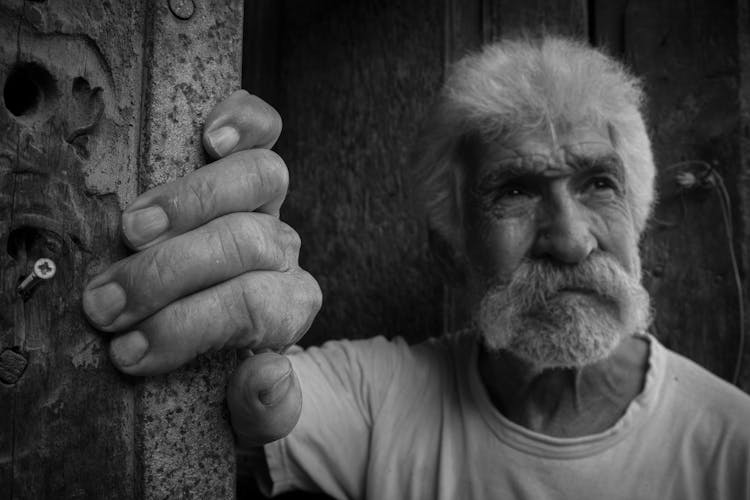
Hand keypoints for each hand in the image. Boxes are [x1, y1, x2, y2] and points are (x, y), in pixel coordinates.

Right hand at [83, 90, 320, 381]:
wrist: (228, 333)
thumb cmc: (225, 371)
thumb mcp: (248, 412)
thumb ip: (265, 410)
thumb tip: (268, 373)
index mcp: (288, 309)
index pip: (255, 308)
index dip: (189, 327)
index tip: (128, 352)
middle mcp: (282, 253)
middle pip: (248, 242)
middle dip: (171, 274)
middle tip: (105, 303)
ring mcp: (267, 206)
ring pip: (260, 179)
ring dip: (190, 201)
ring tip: (132, 229)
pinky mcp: (246, 165)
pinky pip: (263, 130)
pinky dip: (243, 121)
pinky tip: (210, 136)